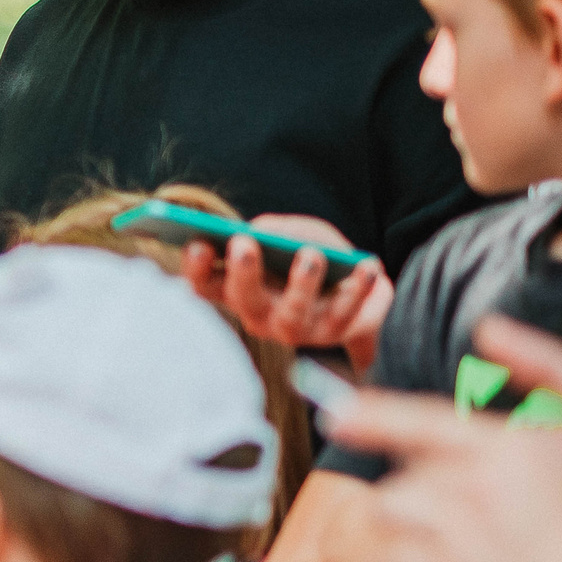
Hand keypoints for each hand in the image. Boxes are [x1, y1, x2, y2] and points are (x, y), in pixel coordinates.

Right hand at [181, 215, 389, 372]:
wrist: (363, 289)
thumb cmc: (317, 254)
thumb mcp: (297, 232)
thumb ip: (277, 229)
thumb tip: (262, 232)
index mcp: (239, 290)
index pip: (206, 285)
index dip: (196, 269)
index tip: (197, 244)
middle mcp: (260, 315)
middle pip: (245, 300)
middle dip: (242, 273)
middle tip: (243, 244)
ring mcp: (297, 328)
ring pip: (292, 315)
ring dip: (300, 285)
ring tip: (310, 256)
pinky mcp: (335, 333)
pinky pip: (346, 312)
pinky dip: (357, 288)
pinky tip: (366, 265)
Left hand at [326, 317, 561, 561]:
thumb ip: (545, 363)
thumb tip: (485, 327)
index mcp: (509, 448)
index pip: (424, 420)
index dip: (374, 413)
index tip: (334, 412)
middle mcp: (476, 491)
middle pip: (405, 472)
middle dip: (419, 481)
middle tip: (467, 500)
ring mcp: (460, 541)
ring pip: (390, 512)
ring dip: (402, 515)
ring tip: (450, 528)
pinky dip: (400, 560)